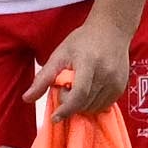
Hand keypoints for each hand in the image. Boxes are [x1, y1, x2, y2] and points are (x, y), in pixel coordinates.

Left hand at [40, 5, 134, 126]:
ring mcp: (116, 82)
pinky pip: (104, 106)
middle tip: (66, 87)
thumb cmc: (82, 41)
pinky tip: (88, 91)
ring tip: (77, 87)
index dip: (66, 109)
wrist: (112, 30)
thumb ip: (43, 78)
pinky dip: (92, 105)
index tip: (55, 117)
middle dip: (70, 103)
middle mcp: (106, 74)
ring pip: (94, 108)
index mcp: (89, 62)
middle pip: (84, 104)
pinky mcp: (121, 87)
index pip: (79, 94)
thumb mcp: (59, 55)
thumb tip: (26, 99)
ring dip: (81, 106)